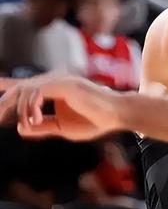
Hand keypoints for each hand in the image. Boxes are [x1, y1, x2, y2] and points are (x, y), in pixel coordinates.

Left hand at [0, 74, 122, 141]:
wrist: (115, 116)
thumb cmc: (94, 120)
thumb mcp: (62, 127)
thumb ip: (42, 126)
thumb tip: (20, 127)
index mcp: (54, 90)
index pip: (25, 85)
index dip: (7, 86)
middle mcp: (55, 81)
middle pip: (20, 87)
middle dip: (5, 103)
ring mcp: (60, 81)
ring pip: (26, 90)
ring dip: (20, 110)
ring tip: (28, 123)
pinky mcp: (65, 85)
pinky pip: (38, 92)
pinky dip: (31, 107)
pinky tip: (35, 118)